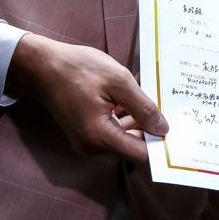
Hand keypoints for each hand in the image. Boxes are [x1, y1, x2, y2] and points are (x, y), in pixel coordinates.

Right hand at [7, 33, 166, 162]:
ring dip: (138, 118)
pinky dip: (124, 115)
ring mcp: (86, 141)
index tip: (177, 129)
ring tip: (149, 94)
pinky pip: (112, 129)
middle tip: (167, 105)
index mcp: (99, 137)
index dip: (160, 143)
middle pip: (133, 145)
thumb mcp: (117, 81)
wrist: (41, 65)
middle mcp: (92, 147)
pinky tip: (131, 95)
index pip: (140, 154)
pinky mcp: (85, 132)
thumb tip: (163, 128)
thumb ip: (143, 107)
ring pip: (124, 136)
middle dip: (151, 127)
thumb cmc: (76, 69)